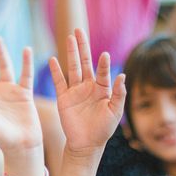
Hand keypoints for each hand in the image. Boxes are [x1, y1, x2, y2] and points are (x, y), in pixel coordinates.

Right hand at [49, 28, 124, 155]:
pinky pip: (59, 82)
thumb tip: (122, 76)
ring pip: (72, 68)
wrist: (87, 144)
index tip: (104, 55)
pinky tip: (53, 59)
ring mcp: (75, 91)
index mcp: (102, 89)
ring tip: (69, 37)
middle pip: (84, 62)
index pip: (103, 72)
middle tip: (79, 30)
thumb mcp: (115, 112)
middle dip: (82, 46)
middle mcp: (88, 87)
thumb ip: (119, 94)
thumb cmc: (103, 129)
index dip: (103, 64)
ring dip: (70, 53)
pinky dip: (56, 71)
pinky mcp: (64, 98)